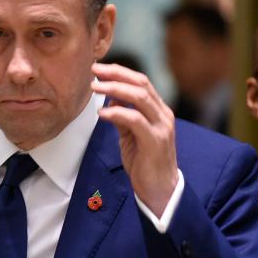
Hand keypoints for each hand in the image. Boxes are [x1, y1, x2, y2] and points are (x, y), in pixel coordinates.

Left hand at [92, 63, 178, 215]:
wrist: (160, 190)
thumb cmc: (145, 163)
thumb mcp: (131, 136)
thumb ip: (124, 117)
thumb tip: (110, 99)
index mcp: (158, 111)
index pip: (141, 82)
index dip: (120, 72)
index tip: (99, 68)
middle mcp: (162, 115)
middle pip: (141, 84)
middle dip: (116, 74)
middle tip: (94, 70)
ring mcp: (161, 127)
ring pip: (140, 97)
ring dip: (115, 89)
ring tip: (95, 87)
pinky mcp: (155, 141)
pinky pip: (135, 120)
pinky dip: (117, 112)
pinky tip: (102, 113)